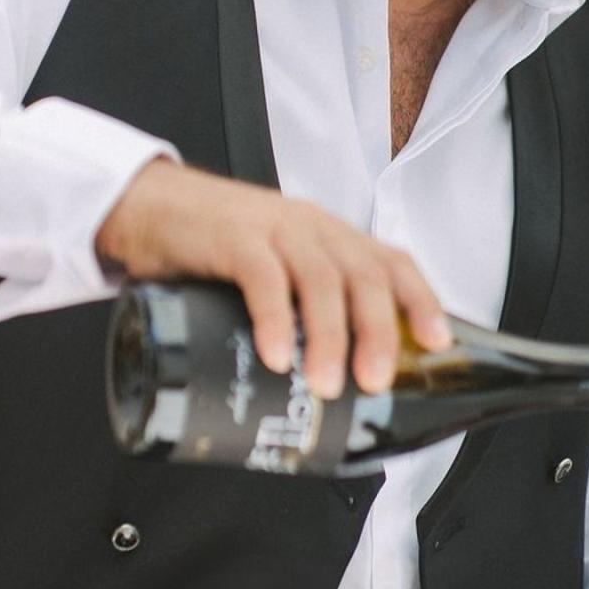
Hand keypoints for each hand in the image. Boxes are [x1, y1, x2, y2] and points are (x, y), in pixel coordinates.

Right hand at [96, 156, 450, 394]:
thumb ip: (302, 309)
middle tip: (374, 381)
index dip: (420, 300)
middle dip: (378, 331)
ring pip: (320, 279)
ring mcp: (274, 230)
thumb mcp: (275, 271)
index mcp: (331, 238)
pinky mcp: (232, 237)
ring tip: (323, 383)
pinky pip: (263, 278)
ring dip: (329, 336)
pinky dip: (274, 318)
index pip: (391, 262)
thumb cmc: (216, 248)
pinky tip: (275, 355)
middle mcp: (313, 229)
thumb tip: (330, 382)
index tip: (438, 342)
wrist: (150, 205)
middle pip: (364, 276)